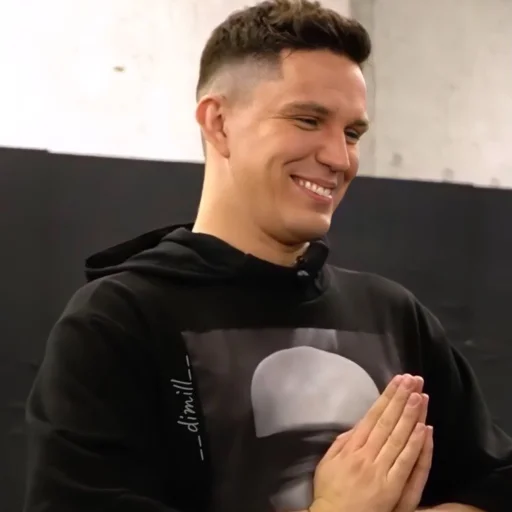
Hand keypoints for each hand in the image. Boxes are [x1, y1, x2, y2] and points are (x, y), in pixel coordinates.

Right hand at [310, 374, 426, 511]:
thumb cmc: (330, 491)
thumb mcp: (328, 462)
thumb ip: (342, 442)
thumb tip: (358, 425)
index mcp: (351, 447)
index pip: (373, 416)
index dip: (387, 397)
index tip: (398, 381)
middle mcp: (366, 455)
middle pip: (388, 422)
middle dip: (401, 399)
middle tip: (414, 379)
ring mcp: (381, 470)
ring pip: (399, 438)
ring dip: (411, 415)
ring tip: (421, 395)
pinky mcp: (393, 488)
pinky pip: (407, 463)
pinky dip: (415, 444)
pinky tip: (424, 428)